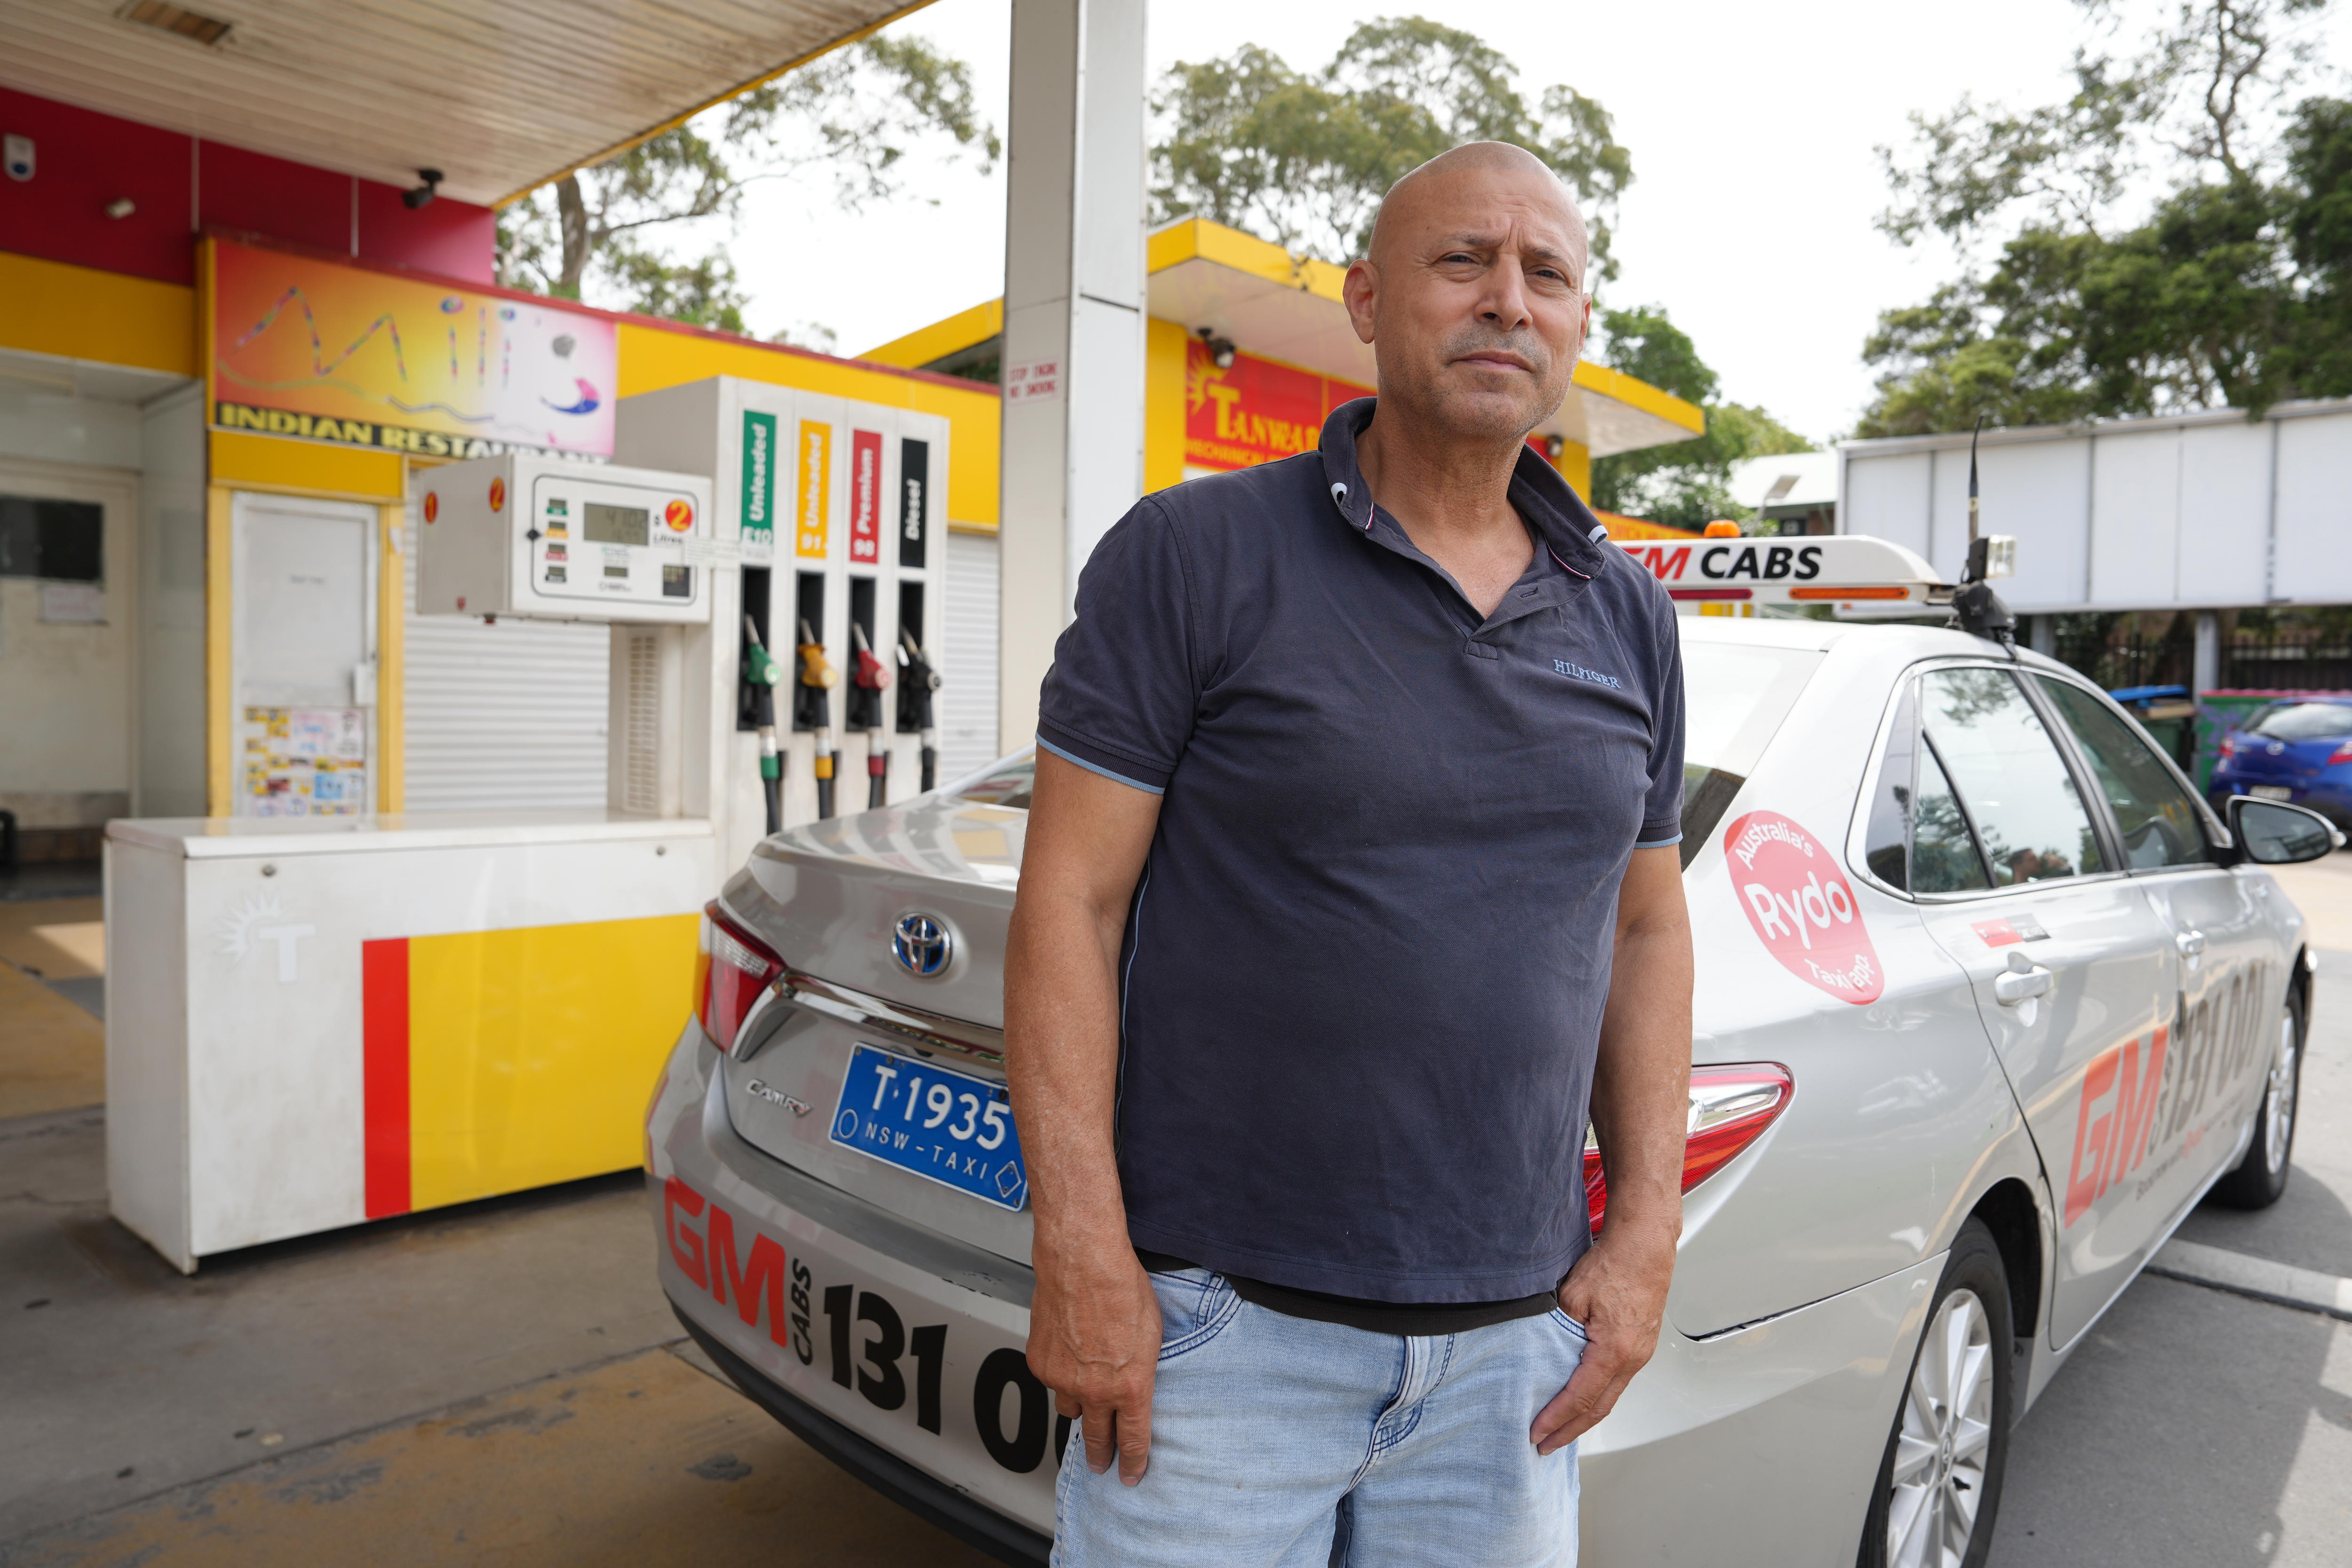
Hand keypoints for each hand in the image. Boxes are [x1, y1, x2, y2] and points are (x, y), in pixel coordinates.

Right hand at [1026, 1241, 1162, 1483]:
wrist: (1083, 1261)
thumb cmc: (1122, 1287)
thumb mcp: (1152, 1334)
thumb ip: (1141, 1367)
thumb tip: (1134, 1380)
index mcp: (1131, 1386)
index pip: (1132, 1439)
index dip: (1132, 1462)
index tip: (1130, 1475)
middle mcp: (1095, 1390)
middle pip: (1097, 1438)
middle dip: (1101, 1456)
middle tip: (1102, 1466)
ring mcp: (1063, 1379)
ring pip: (1069, 1407)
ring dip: (1079, 1406)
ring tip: (1085, 1394)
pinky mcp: (1040, 1364)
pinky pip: (1051, 1381)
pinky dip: (1059, 1373)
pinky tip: (1068, 1352)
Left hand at [1530, 1220, 1675, 1454]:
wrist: (1645, 1247)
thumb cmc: (1614, 1265)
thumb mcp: (1571, 1296)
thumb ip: (1554, 1328)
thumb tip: (1539, 1348)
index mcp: (1614, 1350)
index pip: (1579, 1397)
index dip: (1556, 1418)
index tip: (1536, 1432)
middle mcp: (1632, 1359)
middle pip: (1598, 1409)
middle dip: (1570, 1431)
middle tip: (1545, 1446)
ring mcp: (1640, 1354)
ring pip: (1610, 1397)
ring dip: (1584, 1417)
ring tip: (1560, 1430)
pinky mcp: (1640, 1346)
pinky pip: (1617, 1382)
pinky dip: (1597, 1398)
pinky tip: (1583, 1401)